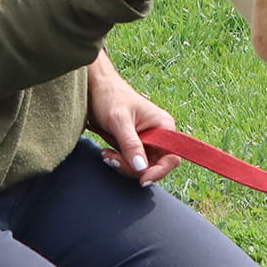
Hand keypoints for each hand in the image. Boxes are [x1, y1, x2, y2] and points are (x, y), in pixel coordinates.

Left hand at [85, 50, 179, 184]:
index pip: (171, 157)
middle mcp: (159, 135)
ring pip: (141, 167)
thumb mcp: (119, 121)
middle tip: (112, 159)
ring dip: (123, 165)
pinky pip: (131, 162)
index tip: (142, 179)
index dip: (159, 171)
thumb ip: (131, 145)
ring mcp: (147, 141)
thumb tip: (141, 169)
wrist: (94, 88)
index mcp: (164, 126)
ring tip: (106, 154)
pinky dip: (119, 162)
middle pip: (154, 165)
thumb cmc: (109, 97)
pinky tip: (107, 153)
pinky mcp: (134, 145)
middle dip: (133, 168)